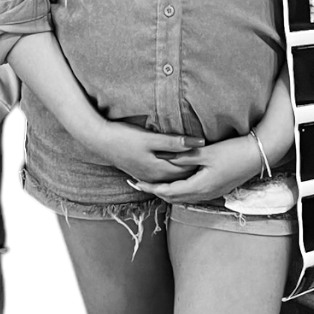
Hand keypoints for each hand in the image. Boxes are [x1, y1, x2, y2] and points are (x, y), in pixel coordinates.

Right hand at [84, 121, 205, 183]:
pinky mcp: (140, 170)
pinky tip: (175, 163)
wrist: (100, 140)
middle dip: (194, 169)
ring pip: (171, 176)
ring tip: (198, 161)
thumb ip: (175, 142)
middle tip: (210, 159)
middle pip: (180, 177)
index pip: (187, 172)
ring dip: (183, 170)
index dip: (200, 164)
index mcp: (158, 171)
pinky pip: (161, 174)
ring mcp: (146, 175)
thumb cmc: (125, 137)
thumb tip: (198, 143)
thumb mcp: (151, 138)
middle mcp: (154, 177)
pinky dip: (171, 170)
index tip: (213, 155)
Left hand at [130, 131, 263, 202]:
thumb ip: (184, 156)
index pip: (168, 191)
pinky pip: (190, 194)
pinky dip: (178, 190)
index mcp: (199, 186)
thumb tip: (164, 156)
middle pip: (173, 197)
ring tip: (152, 184)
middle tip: (138, 184)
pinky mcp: (215, 190)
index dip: (150, 188)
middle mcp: (203, 194)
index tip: (135, 183)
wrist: (256, 157)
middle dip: (155, 191)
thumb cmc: (232, 152)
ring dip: (166, 192)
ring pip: (182, 197)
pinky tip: (175, 182)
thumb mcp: (206, 152)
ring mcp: (210, 194)